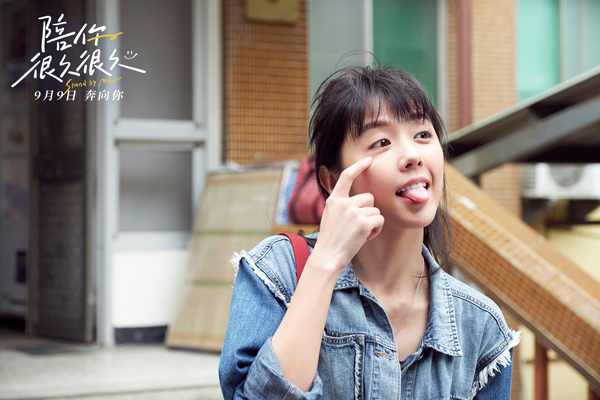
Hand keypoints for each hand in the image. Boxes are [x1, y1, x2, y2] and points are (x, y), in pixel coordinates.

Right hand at [312, 157, 384, 272]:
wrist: (328, 256)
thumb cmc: (331, 240)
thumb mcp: (330, 216)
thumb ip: (341, 205)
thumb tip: (358, 200)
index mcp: (334, 200)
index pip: (346, 176)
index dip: (358, 167)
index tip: (368, 160)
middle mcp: (343, 203)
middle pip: (369, 198)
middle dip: (368, 211)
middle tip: (357, 226)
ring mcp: (353, 212)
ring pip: (376, 211)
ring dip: (372, 222)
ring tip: (359, 233)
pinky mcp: (364, 223)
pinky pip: (380, 221)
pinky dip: (376, 230)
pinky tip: (365, 237)